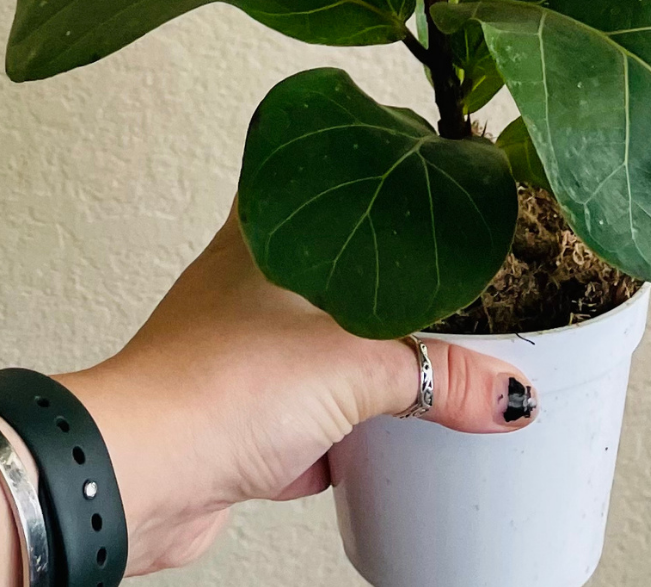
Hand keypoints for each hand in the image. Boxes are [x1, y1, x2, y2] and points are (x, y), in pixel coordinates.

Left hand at [59, 209, 536, 573]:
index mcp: (270, 231)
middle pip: (338, 272)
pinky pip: (308, 419)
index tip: (422, 179)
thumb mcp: (355, 366)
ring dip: (365, 369)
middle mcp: (250, 281)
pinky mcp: (239, 418)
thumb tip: (508, 391)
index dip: (374, 175)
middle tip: (445, 291)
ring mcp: (242, 350)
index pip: (329, 176)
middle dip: (388, 293)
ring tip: (424, 372)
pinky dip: (342, 435)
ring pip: (323, 347)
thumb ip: (439, 375)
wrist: (142, 474)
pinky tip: (374, 446)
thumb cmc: (213, 384)